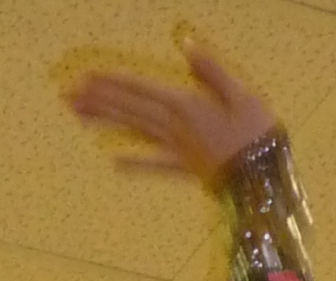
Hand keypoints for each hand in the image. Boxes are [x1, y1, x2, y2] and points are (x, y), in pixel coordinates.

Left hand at [65, 40, 276, 185]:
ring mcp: (178, 151)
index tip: (86, 77)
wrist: (266, 181)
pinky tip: (116, 164)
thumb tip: (186, 45)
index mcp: (186, 105)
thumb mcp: (241, 93)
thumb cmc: (259, 134)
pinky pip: (157, 166)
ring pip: (136, 133)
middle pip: (130, 110)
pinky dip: (137, 164)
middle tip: (68, 96)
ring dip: (107, 124)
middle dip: (99, 101)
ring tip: (81, 118)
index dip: (112, 82)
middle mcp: (175, 127)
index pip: (140, 89)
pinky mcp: (187, 170)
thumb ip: (211, 70)